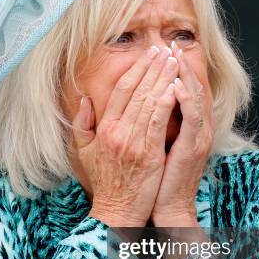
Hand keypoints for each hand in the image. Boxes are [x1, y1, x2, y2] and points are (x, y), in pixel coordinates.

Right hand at [72, 46, 178, 226]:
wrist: (117, 210)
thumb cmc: (105, 180)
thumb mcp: (85, 151)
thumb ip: (82, 123)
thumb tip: (85, 98)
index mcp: (104, 129)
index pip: (121, 91)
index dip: (135, 69)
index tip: (147, 55)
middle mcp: (117, 132)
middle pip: (137, 91)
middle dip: (153, 67)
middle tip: (165, 49)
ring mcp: (133, 142)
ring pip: (149, 102)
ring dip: (163, 79)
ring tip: (174, 61)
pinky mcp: (148, 153)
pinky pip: (158, 122)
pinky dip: (166, 103)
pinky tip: (175, 87)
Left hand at [152, 41, 213, 226]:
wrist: (168, 206)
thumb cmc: (157, 178)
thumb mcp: (154, 146)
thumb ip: (152, 123)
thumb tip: (140, 103)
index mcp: (188, 126)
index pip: (182, 89)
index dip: (173, 70)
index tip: (160, 52)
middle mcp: (198, 127)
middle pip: (191, 87)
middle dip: (179, 65)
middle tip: (168, 45)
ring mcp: (199, 136)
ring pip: (194, 97)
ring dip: (184, 75)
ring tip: (172, 56)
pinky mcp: (194, 146)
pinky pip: (192, 117)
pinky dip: (185, 99)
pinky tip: (174, 85)